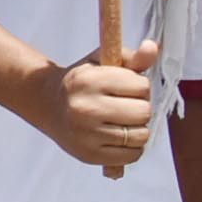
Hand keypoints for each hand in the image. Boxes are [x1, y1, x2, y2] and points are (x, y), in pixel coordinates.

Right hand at [35, 40, 160, 171]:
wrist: (49, 105)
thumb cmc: (84, 82)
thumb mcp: (103, 62)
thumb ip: (132, 57)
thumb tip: (152, 47)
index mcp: (89, 80)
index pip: (142, 87)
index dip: (139, 86)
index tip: (124, 87)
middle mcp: (85, 108)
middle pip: (144, 112)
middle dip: (139, 107)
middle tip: (124, 105)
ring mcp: (86, 134)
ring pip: (141, 135)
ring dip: (137, 128)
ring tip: (121, 121)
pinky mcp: (89, 154)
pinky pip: (133, 155)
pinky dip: (132, 147)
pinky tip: (119, 137)